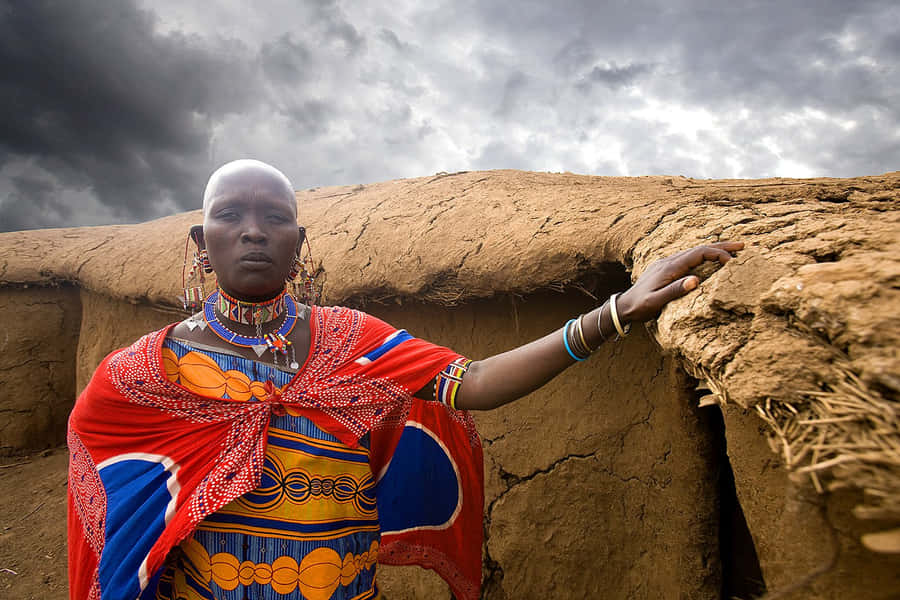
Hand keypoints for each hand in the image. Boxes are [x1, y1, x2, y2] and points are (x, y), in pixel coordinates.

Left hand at [616, 241, 743, 322]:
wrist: (623, 305)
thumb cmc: (640, 306)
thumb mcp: (656, 302)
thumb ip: (674, 291)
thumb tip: (695, 280)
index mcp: (669, 267)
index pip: (698, 254)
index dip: (717, 254)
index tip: (732, 262)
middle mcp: (669, 261)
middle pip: (699, 249)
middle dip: (721, 247)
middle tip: (742, 246)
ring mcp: (667, 263)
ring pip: (694, 252)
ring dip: (713, 250)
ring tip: (732, 252)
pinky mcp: (666, 268)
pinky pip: (689, 258)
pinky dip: (704, 256)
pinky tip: (710, 260)